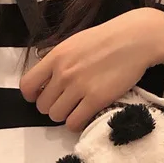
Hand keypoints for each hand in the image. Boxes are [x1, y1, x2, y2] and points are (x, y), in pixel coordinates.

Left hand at [20, 7, 163, 131]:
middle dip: (53, 106)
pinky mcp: (96, 99)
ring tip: (78, 108)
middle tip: (67, 102)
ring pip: (56, 116)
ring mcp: (79, 87)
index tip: (43, 96)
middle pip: (42, 105)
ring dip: (65, 115)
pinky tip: (85, 115)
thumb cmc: (108, 39)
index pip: (27, 85)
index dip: (32, 96)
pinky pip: (74, 122)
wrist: (135, 39)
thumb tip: (47, 80)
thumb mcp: (75, 43)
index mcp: (56, 57)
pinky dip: (77, 123)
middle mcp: (64, 73)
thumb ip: (59, 60)